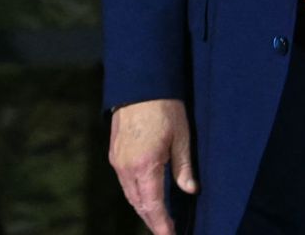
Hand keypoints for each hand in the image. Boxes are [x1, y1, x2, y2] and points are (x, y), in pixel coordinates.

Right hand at [108, 99, 197, 233]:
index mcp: (145, 165)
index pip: (153, 205)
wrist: (139, 84)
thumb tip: (190, 190)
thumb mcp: (182, 138)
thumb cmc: (164, 108)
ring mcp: (117, 160)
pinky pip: (124, 182)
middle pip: (138, 204)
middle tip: (167, 231)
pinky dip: (136, 194)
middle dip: (152, 221)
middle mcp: (126, 167)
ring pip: (129, 194)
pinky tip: (146, 195)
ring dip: (143, 208)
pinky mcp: (114, 153)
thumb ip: (184, 168)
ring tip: (158, 218)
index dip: (161, 225)